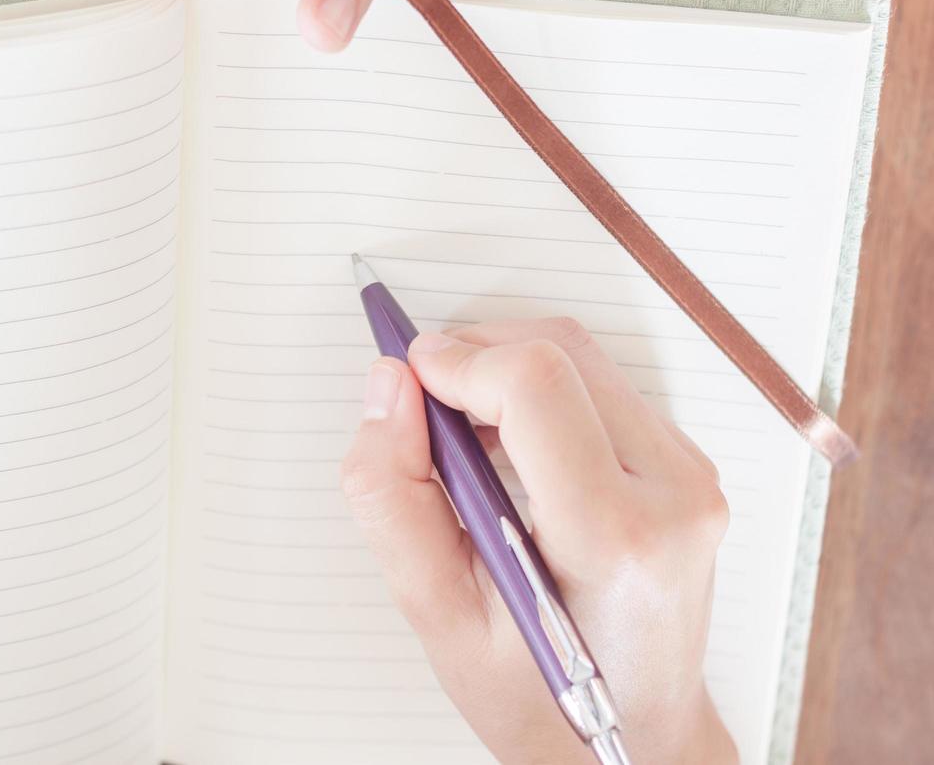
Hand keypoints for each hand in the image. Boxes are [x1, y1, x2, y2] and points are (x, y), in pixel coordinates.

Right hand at [342, 317, 737, 764]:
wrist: (637, 737)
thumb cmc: (540, 697)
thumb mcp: (438, 614)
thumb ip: (393, 495)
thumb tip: (388, 388)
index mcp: (614, 540)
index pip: (536, 385)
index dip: (456, 361)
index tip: (407, 378)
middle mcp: (673, 495)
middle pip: (560, 352)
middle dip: (475, 355)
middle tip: (421, 404)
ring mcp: (691, 475)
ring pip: (582, 357)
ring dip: (505, 373)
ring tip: (461, 439)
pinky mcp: (688, 464)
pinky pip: (602, 385)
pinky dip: (539, 393)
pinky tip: (507, 450)